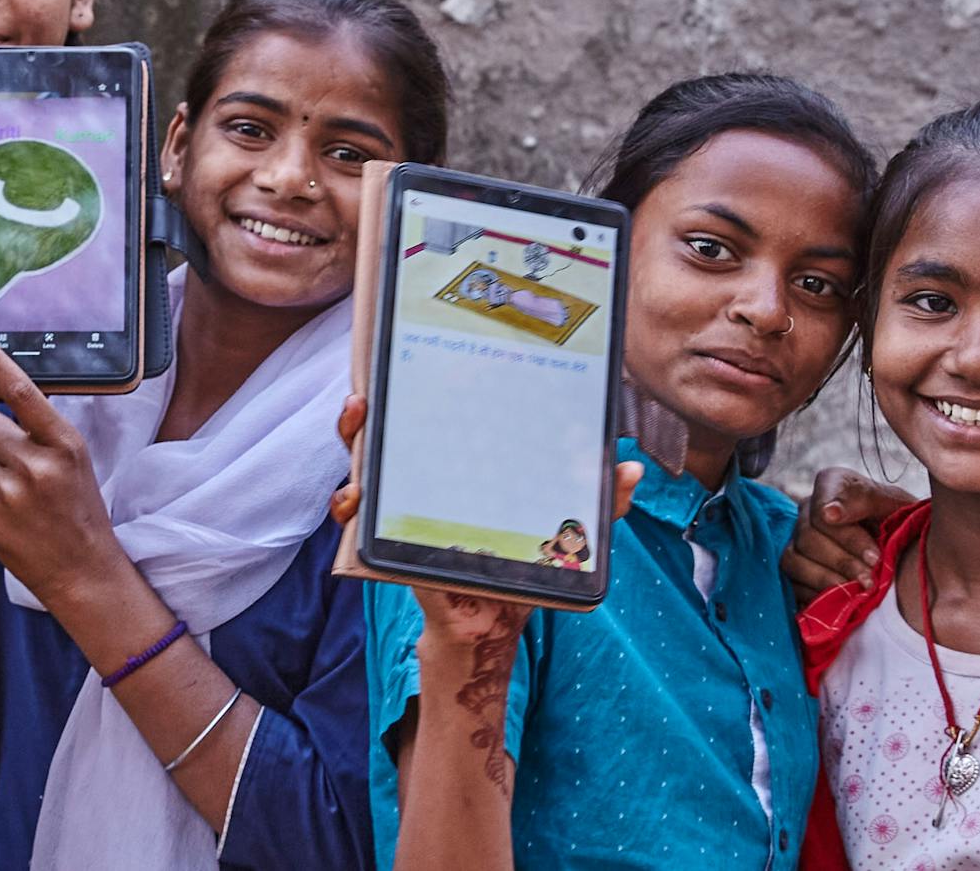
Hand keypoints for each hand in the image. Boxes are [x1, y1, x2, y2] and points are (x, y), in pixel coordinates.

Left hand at [0, 331, 127, 594]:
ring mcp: (10, 493)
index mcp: (64, 444)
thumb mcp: (75, 463)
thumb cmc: (80, 513)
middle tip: (17, 466)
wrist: (84, 572)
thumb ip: (43, 433)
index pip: (21, 391)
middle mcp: (36, 464)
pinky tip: (4, 515)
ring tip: (14, 496)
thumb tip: (3, 401)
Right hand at [323, 395, 642, 654]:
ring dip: (350, 451)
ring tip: (357, 437)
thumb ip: (598, 501)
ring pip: (359, 471)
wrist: (496, 618)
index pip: (429, 415)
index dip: (417, 387)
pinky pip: (356, 525)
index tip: (412, 362)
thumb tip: (630, 467)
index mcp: (457, 463)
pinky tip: (354, 503)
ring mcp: (398, 509)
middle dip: (362, 414)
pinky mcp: (387, 543)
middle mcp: (419, 477)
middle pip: (381, 435)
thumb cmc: (524, 560)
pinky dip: (349, 511)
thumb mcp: (566, 526)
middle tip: (364, 399)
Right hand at [781, 465, 915, 599]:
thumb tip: (828, 514)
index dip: (846, 533)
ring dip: (828, 579)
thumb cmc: (899, 522)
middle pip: (807, 535)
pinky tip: (844, 599)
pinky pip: (792, 584)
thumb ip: (865, 500)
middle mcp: (808, 510)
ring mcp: (797, 541)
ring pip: (793, 560)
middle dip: (843, 560)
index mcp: (832, 485)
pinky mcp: (795, 570)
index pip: (823, 503)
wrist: (902, 549)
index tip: (873, 556)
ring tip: (859, 590)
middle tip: (872, 576)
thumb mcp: (894, 505)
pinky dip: (819, 594)